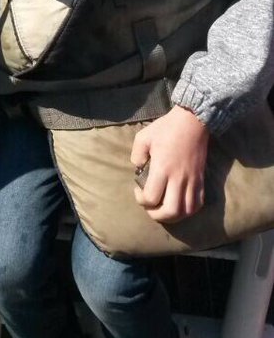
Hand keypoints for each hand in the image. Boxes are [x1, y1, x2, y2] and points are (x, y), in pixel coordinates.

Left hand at [130, 106, 209, 222]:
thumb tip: (138, 169)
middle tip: (150, 207)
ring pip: (186, 211)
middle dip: (157, 215)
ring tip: (164, 209)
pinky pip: (198, 203)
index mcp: (162, 169)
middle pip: (171, 212)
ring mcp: (192, 181)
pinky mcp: (201, 180)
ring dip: (173, 216)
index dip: (141, 200)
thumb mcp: (143, 137)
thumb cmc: (166, 128)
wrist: (192, 121)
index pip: (152, 198)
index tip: (138, 189)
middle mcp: (178, 179)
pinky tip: (180, 205)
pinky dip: (188, 210)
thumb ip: (136, 155)